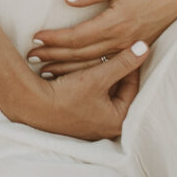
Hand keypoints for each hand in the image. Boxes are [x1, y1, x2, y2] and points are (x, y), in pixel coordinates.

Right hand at [8, 45, 145, 139]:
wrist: (32, 106)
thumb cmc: (67, 95)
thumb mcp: (98, 76)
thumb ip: (123, 63)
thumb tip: (144, 48)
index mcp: (118, 121)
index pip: (132, 87)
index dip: (129, 66)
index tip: (127, 50)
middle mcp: (107, 128)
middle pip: (118, 92)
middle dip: (115, 73)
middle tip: (113, 55)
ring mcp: (92, 126)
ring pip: (104, 95)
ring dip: (101, 78)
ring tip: (97, 61)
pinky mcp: (78, 121)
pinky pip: (91, 100)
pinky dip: (89, 86)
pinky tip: (83, 72)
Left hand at [28, 0, 176, 75]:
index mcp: (116, 22)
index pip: (77, 36)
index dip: (54, 39)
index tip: (35, 38)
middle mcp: (121, 40)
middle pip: (81, 54)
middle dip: (54, 56)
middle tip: (31, 58)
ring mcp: (128, 47)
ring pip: (92, 63)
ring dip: (67, 67)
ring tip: (45, 69)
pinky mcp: (134, 49)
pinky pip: (106, 64)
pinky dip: (86, 69)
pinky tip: (73, 71)